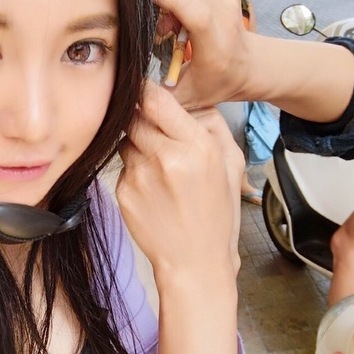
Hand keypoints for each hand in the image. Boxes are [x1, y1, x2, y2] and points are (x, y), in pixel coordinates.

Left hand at [116, 82, 242, 283]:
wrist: (195, 262)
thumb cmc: (216, 214)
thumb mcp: (231, 164)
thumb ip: (210, 125)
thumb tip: (186, 97)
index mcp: (197, 145)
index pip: (156, 99)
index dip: (146, 91)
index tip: (144, 91)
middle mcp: (167, 157)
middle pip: (135, 116)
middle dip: (141, 119)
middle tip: (154, 133)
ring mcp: (141, 176)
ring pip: (126, 140)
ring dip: (137, 146)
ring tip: (159, 170)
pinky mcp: (124, 192)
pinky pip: (122, 167)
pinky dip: (134, 172)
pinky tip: (152, 191)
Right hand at [151, 0, 253, 109]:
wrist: (248, 65)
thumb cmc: (214, 82)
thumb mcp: (185, 98)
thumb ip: (157, 96)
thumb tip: (128, 88)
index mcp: (216, 46)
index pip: (197, 14)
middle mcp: (225, 15)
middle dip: (162, 2)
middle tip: (164, 31)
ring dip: (171, 0)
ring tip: (177, 27)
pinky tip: (189, 14)